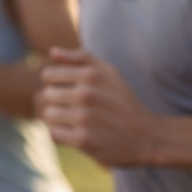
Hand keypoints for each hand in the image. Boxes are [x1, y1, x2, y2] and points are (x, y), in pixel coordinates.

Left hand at [38, 48, 156, 166]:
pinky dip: (62, 135)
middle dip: (58, 102)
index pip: (48, 75)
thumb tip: (52, 52)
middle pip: (46, 96)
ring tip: (76, 121)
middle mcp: (86, 94)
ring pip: (48, 115)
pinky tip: (77, 134)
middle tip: (76, 109)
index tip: (71, 91)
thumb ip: (82, 58)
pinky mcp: (83, 140)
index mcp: (91, 74)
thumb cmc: (124, 102)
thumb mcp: (111, 73)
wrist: (146, 136)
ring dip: (59, 120)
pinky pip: (54, 134)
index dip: (57, 84)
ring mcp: (84, 118)